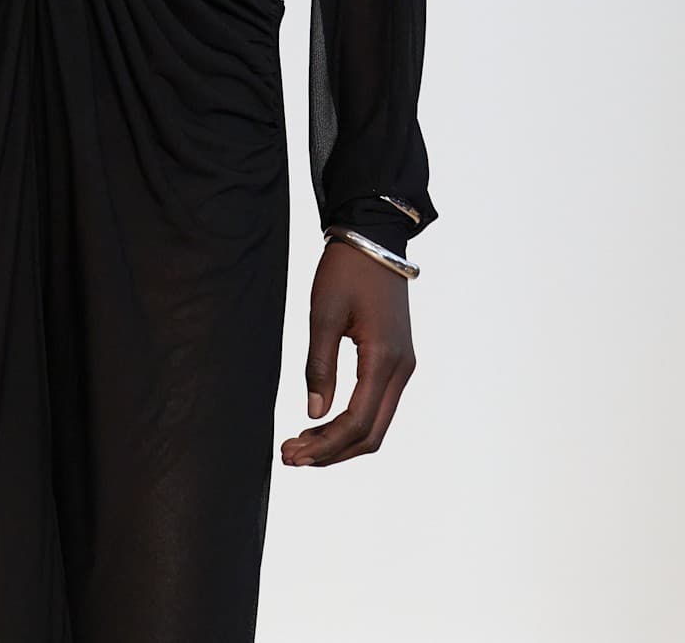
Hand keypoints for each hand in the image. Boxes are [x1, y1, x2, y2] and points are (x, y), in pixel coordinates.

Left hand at [280, 237, 416, 468]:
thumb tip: (314, 414)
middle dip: (331, 452)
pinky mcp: (397, 361)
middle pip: (370, 434)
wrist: (373, 239)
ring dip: (340, 441)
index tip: (292, 454)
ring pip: (376, 424)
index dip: (325, 446)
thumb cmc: (346, 271)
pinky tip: (323, 424)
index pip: (357, 423)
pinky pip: (378, 406)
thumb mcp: (324, 314)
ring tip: (302, 445)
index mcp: (384, 359)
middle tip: (291, 456)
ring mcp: (403, 367)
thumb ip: (320, 365)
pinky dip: (352, 423)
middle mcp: (402, 370)